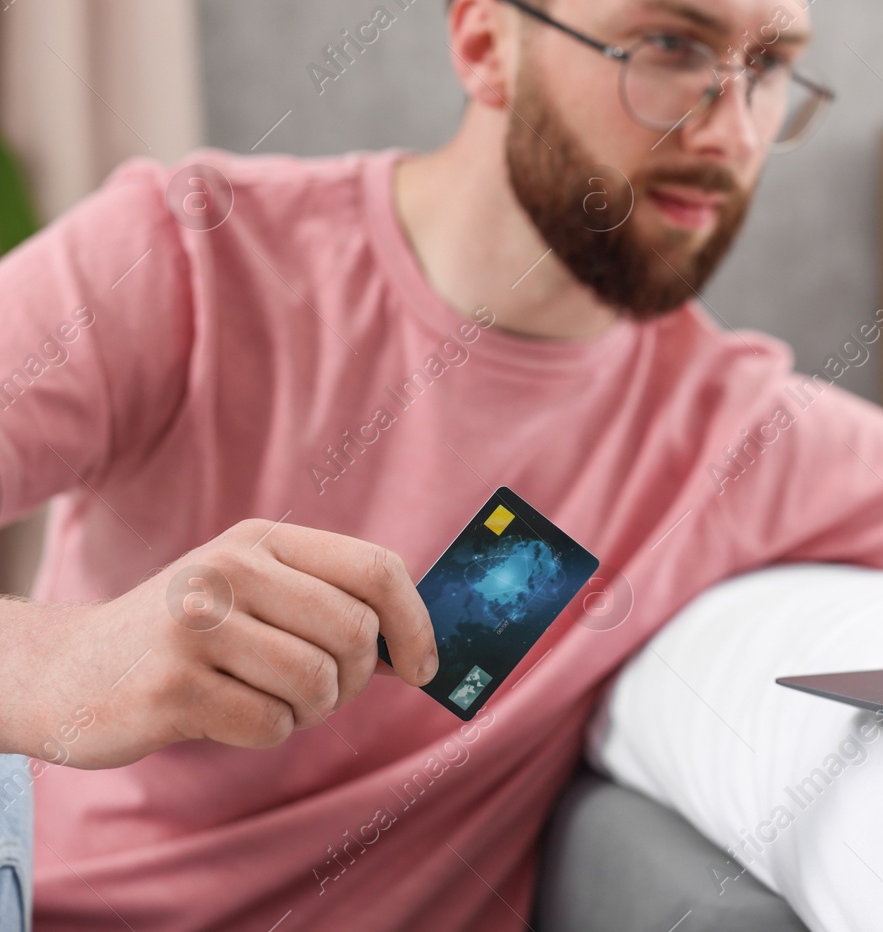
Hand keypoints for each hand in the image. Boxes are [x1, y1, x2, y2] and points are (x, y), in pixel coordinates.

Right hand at [17, 520, 436, 768]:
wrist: (67, 672)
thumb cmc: (186, 639)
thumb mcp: (252, 595)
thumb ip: (328, 604)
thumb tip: (417, 649)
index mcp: (261, 540)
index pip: (377, 569)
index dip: (417, 624)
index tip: (423, 668)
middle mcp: (229, 569)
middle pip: (355, 633)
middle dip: (354, 680)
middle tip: (321, 694)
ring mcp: (196, 625)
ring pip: (317, 684)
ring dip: (309, 712)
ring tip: (266, 701)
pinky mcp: (172, 687)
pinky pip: (271, 725)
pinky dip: (266, 734)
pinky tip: (224, 716)